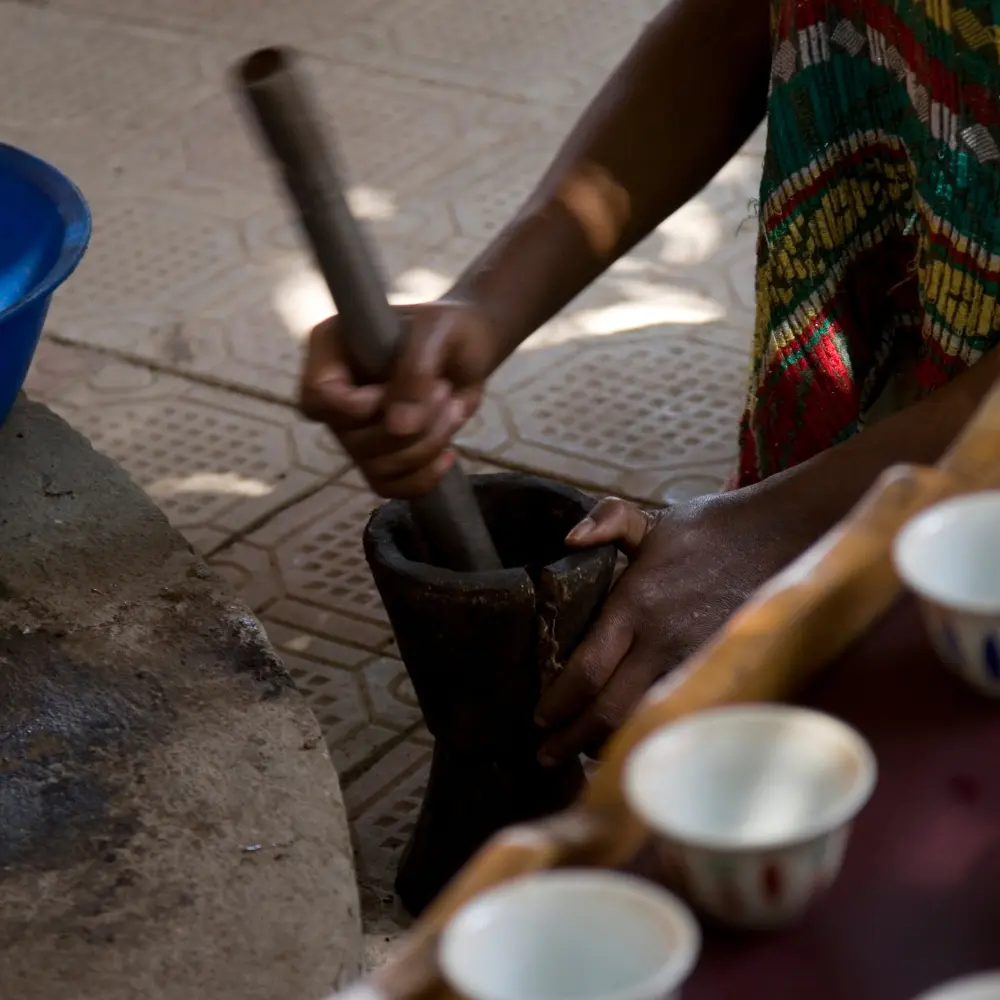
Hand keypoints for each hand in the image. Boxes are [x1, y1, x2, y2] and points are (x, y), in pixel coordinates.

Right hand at [299, 298, 497, 497]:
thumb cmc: (447, 328)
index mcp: (330, 351)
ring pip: (373, 467)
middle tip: (444, 391)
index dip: (355, 407)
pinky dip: (422, 478)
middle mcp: (335, 395)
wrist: (471, 348)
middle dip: (408, 426)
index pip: (316, 398)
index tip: (392, 392)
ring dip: (423, 447)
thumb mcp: (436, 332)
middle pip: (350, 439)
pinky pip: (388, 487)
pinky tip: (448, 453)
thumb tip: (399, 428)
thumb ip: (415, 370)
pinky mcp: (382, 455)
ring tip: (452, 409)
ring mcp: (356, 430)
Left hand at [534, 492, 804, 764]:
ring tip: (583, 759)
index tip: (538, 719)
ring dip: (611, 746)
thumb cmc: (711, 530)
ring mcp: (697, 663)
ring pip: (645, 722)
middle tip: (546, 756)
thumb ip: (608, 521)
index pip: (587, 669)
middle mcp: (663, 642)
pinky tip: (637, 748)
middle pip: (609, 709)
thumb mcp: (652, 521)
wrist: (785, 536)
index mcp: (636, 605)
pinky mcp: (726, 674)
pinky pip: (682, 718)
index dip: (559, 702)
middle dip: (573, 740)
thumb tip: (569, 540)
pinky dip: (655, 738)